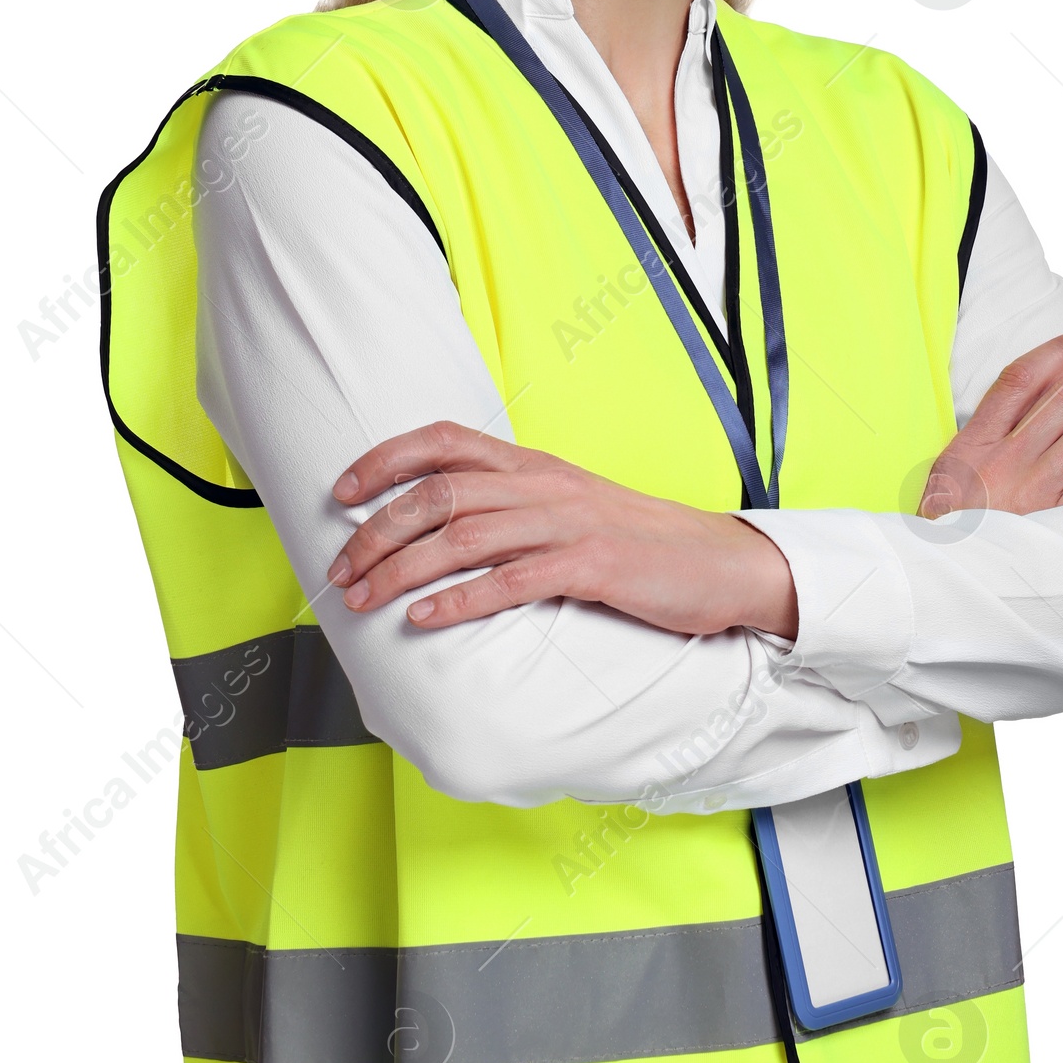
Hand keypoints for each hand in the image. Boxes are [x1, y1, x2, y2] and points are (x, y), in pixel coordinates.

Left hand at [326, 422, 797, 637]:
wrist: (720, 563)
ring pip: (465, 535)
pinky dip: (461, 600)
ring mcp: (569, 523)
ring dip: (404, 569)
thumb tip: (440, 532)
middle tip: (341, 571)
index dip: (386, 460)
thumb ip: (512, 509)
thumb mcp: (570, 508)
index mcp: (535, 466)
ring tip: (365, 599)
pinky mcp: (593, 565)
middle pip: (440, 493)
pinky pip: (513, 580)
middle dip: (378, 531)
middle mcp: (544, 485)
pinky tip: (426, 621)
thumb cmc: (638, 544)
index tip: (341, 491)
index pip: (445, 441)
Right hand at [920, 330, 1062, 517]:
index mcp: (975, 443)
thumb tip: (1032, 406)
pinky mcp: (1062, 523)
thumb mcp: (947, 476)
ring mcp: (1036, 490)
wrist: (944, 582)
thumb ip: (982, 440)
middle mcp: (1008, 460)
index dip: (1061, 351)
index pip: (1021, 378)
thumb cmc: (949, 531)